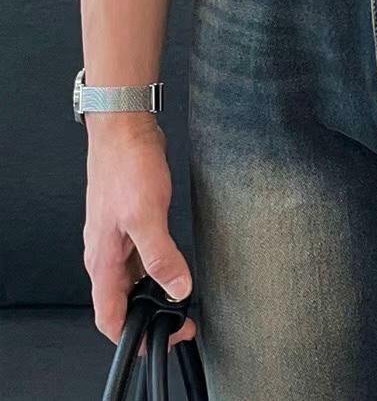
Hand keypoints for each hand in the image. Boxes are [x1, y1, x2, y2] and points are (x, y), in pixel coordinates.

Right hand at [83, 116, 196, 355]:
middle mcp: (105, 254)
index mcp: (103, 260)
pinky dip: (155, 269)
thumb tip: (177, 289)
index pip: (109, 317)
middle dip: (148, 317)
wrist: (124, 128)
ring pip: (131, 279)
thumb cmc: (127, 165)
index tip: (164, 339)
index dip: (133, 336)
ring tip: (182, 298)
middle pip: (120, 302)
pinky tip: (173, 264)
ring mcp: (116, 237)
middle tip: (181, 320)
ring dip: (153, 293)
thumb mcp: (147, 215)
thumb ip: (161, 256)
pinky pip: (139, 257)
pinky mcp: (128, 221)